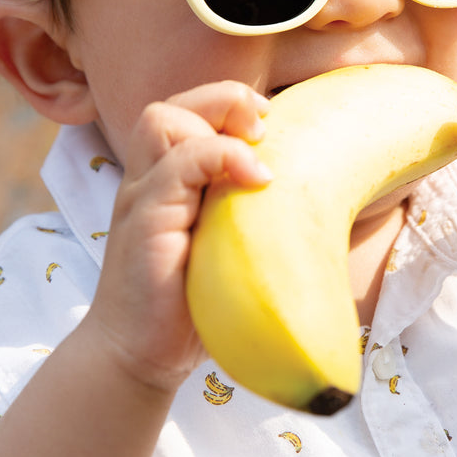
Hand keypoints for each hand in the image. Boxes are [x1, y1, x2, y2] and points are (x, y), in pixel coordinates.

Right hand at [84, 82, 271, 392]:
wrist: (138, 355)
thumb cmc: (189, 301)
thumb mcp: (226, 241)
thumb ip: (246, 206)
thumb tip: (319, 191)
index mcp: (167, 179)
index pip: (187, 110)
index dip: (229, 104)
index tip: (271, 124)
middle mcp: (149, 179)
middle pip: (172, 105)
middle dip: (224, 100)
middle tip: (265, 127)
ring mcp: (142, 197)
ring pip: (164, 120)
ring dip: (219, 123)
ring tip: (259, 154)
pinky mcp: (143, 222)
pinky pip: (176, 166)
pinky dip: (220, 158)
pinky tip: (257, 181)